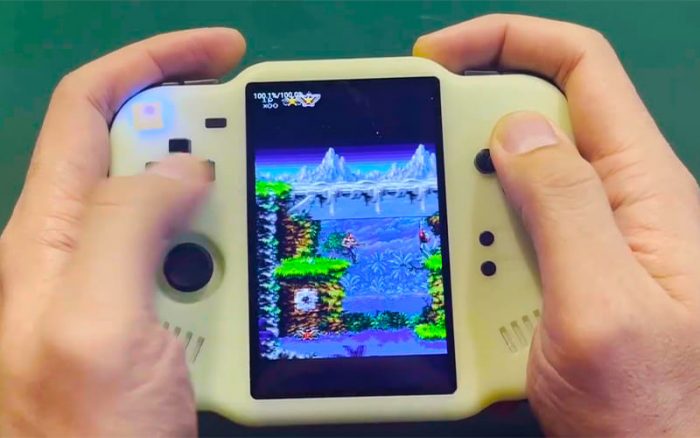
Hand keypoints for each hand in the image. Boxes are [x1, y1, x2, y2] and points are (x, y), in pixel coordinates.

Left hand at [0, 29, 244, 435]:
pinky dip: (235, 258)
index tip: (224, 52)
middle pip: (141, 153)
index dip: (152, 64)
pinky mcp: (160, 319)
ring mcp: (123, 288)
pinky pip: (202, 264)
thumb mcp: (95, 321)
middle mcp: (82, 251)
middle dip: (203, 137)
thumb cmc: (84, 435)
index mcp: (50, 235)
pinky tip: (254, 282)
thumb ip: (127, 225)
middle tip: (259, 150)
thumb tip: (185, 169)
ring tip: (259, 239)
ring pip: (180, 211)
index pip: (90, 110)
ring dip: (226, 212)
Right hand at [415, 15, 699, 434]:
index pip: (581, 66)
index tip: (436, 59)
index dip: (508, 40)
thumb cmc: (659, 413)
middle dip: (472, 138)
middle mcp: (617, 204)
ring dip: (469, 211)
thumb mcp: (603, 306)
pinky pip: (506, 238)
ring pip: (511, 185)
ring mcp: (588, 243)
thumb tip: (517, 128)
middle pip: (536, 121)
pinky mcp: (562, 277)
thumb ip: (564, 208)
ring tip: (456, 260)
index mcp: (643, 188)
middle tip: (431, 177)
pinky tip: (467, 287)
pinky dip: (473, 249)